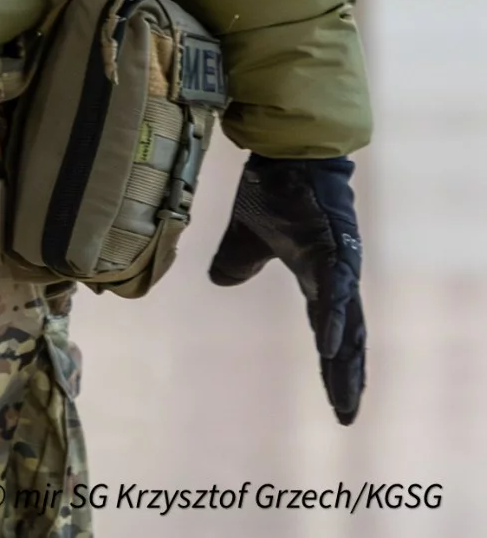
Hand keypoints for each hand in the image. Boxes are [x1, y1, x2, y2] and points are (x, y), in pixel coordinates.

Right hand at [209, 154, 365, 423]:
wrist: (285, 154)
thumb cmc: (272, 190)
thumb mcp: (245, 236)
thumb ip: (236, 261)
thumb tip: (222, 282)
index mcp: (318, 279)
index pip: (330, 331)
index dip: (335, 367)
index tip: (337, 403)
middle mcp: (337, 278)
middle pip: (347, 339)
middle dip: (346, 379)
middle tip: (347, 416)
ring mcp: (340, 265)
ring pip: (349, 323)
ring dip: (346, 361)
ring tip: (343, 394)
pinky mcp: (336, 250)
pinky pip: (337, 292)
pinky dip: (335, 322)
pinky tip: (331, 347)